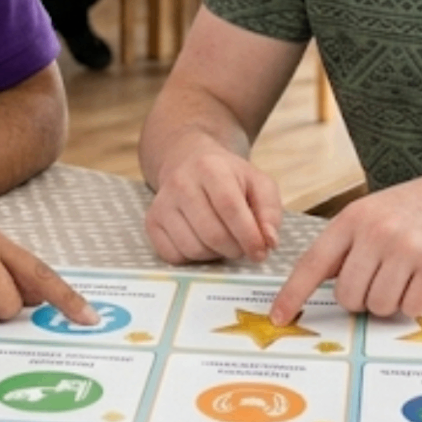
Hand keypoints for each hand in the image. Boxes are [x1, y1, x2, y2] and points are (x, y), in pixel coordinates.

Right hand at [145, 136, 281, 264]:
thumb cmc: (230, 177)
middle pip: (212, 234)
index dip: (248, 236)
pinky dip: (194, 258)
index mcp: (210, 168)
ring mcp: (162, 203)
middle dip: (234, 249)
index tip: (261, 252)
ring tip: (224, 241)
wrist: (189, 163)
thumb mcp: (258, 183)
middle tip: (243, 246)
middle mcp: (180, 183)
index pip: (230, 208)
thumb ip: (270, 211)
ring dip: (215, 255)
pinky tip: (203, 242)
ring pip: (193, 249)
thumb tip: (269, 242)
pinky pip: (174, 256)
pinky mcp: (152, 222)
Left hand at [269, 173, 421, 324]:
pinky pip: (411, 309)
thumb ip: (344, 246)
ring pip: (379, 307)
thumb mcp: (372, 214)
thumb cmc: (413, 211)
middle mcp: (376, 231)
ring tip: (406, 273)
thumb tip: (313, 287)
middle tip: (383, 278)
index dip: (293, 294)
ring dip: (391, 302)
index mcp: (352, 218)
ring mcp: (406, 248)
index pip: (312, 263)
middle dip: (362, 299)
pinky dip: (416, 303)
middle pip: (348, 297)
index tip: (279, 317)